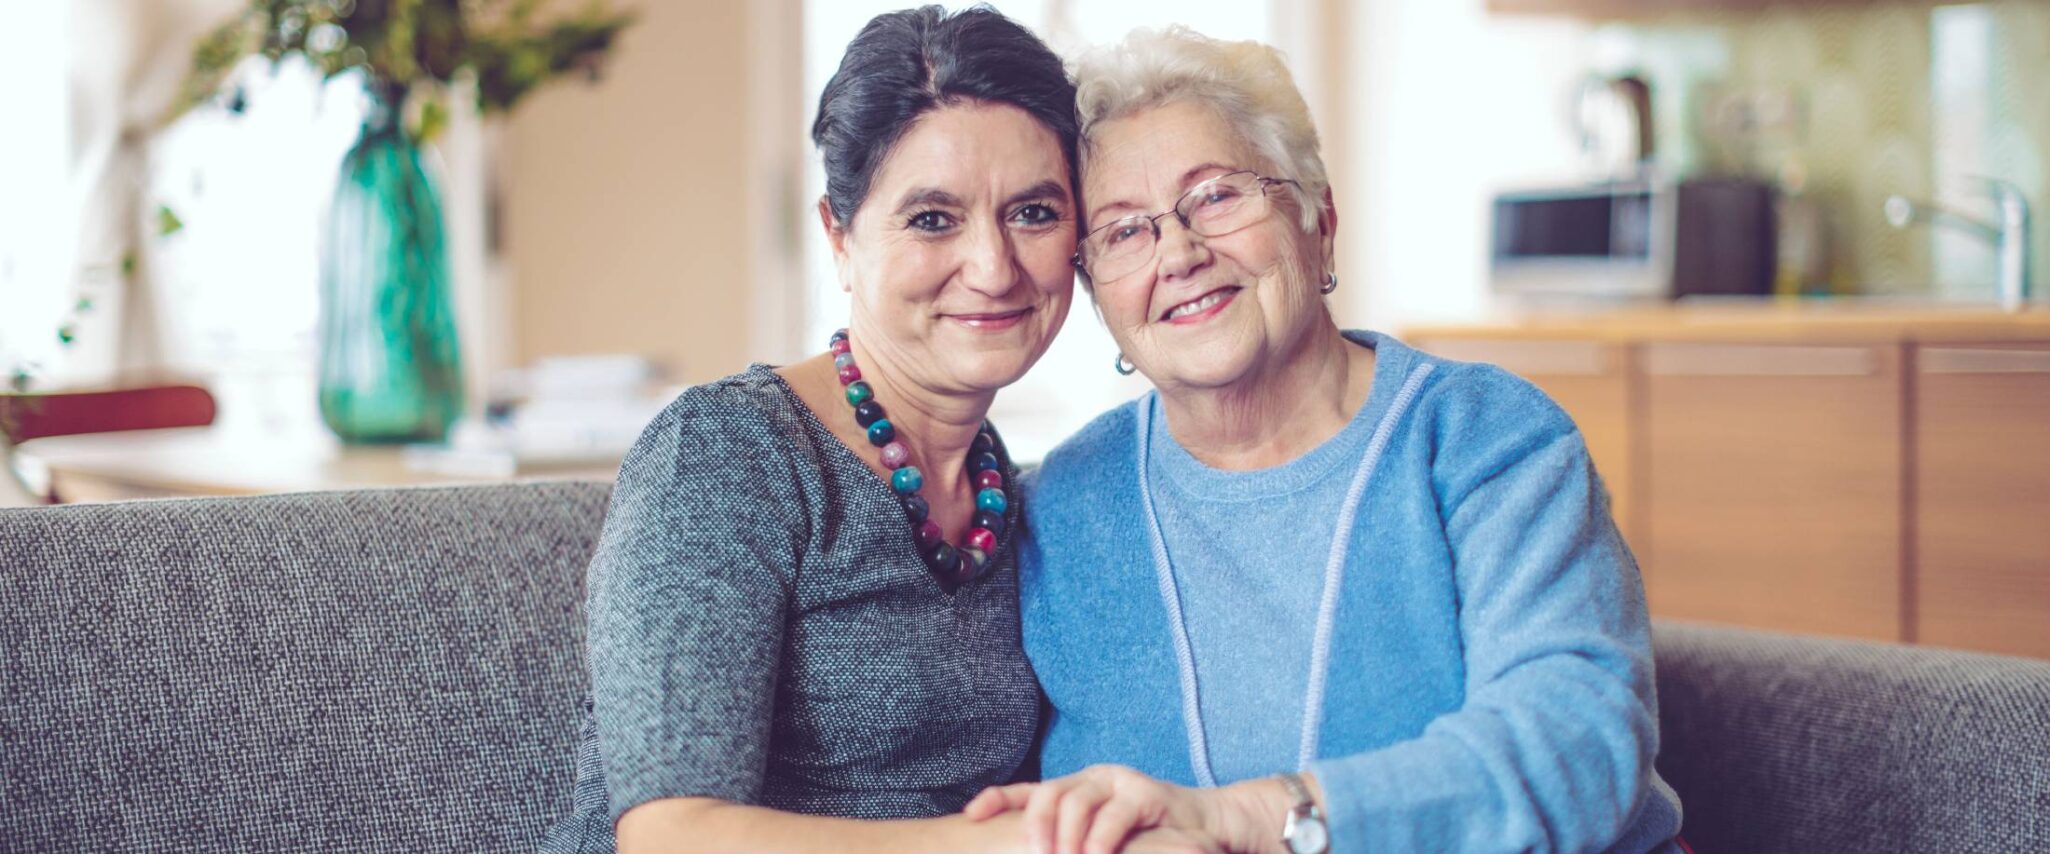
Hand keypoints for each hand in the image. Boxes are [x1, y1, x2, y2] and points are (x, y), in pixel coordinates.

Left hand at [964, 764, 1216, 853]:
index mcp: (1074, 789)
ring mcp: (1118, 782)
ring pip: (1078, 800)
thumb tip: (1032, 853)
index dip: (997, 798)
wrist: (1201, 827)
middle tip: (1032, 852)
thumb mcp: (1096, 839)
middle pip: (1049, 791)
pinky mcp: (1146, 794)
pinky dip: (1101, 839)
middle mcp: (1091, 779)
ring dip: (1065, 835)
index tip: (970, 815)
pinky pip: (1117, 814)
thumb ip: (1066, 841)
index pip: (1028, 790)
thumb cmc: (1144, 839)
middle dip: (1034, 822)